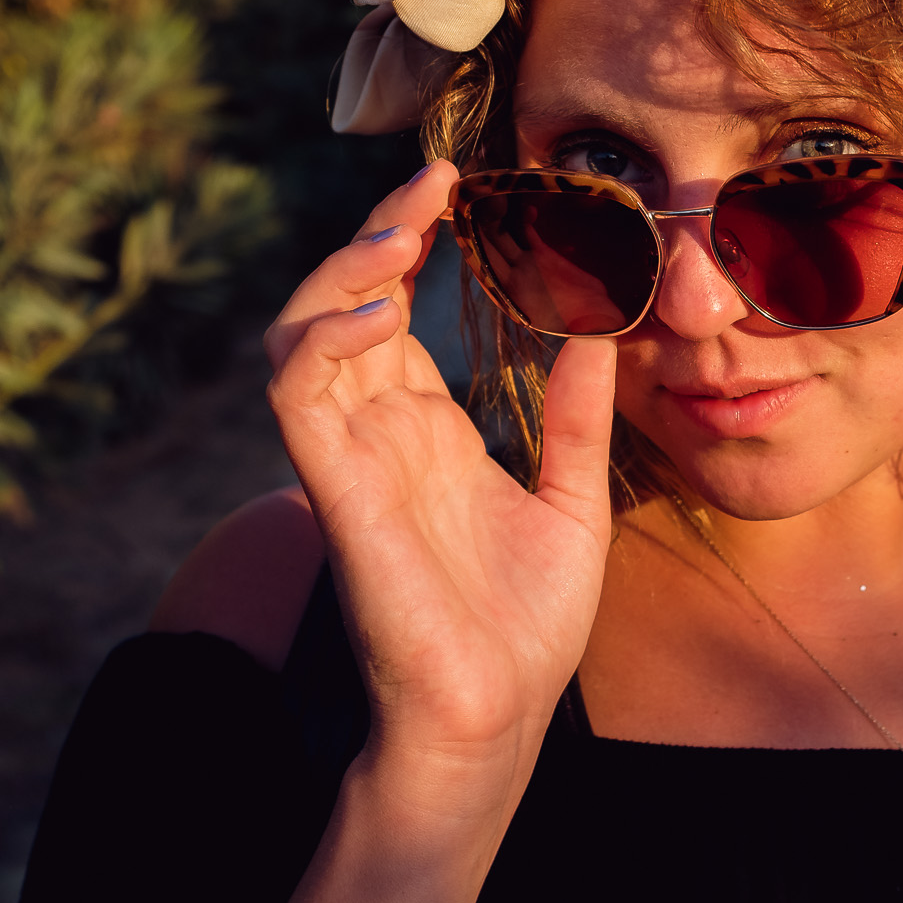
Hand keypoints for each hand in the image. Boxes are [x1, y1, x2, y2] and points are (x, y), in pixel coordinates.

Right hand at [264, 160, 615, 816]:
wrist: (496, 718)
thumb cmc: (527, 625)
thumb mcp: (574, 498)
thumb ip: (579, 415)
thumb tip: (605, 331)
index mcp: (426, 431)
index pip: (399, 312)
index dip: (415, 245)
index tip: (461, 187)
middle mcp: (379, 433)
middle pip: (345, 303)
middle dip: (377, 233)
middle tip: (433, 183)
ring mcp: (350, 457)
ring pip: (303, 332)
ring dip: (341, 273)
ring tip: (403, 236)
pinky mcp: (336, 490)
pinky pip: (298, 394)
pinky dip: (325, 339)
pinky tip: (385, 314)